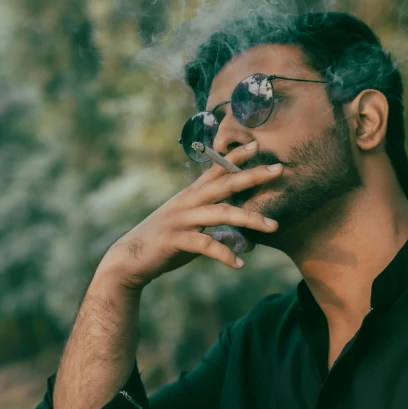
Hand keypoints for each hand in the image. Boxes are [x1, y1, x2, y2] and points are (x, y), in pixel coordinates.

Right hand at [102, 141, 282, 289]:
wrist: (129, 259)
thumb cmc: (163, 243)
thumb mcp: (190, 230)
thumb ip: (211, 228)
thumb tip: (235, 237)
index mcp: (191, 196)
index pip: (216, 171)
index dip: (236, 158)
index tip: (256, 145)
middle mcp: (187, 202)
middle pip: (224, 185)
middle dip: (252, 176)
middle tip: (278, 169)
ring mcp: (181, 219)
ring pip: (221, 213)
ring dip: (250, 219)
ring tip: (274, 226)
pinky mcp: (175, 239)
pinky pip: (206, 245)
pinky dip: (225, 254)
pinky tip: (240, 264)